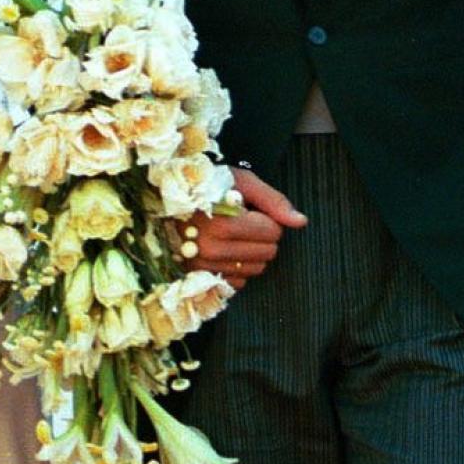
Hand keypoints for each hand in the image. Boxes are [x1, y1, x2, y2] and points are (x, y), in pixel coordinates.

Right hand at [189, 167, 306, 286]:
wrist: (164, 201)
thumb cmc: (206, 186)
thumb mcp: (241, 182)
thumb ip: (273, 201)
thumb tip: (300, 222)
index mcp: (223, 224)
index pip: (273, 232)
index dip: (268, 219)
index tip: (251, 211)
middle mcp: (211, 249)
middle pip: (268, 253)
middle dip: (263, 237)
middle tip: (244, 223)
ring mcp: (203, 267)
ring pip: (255, 269)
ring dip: (251, 253)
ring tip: (232, 235)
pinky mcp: (199, 279)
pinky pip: (238, 281)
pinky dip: (237, 267)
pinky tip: (224, 250)